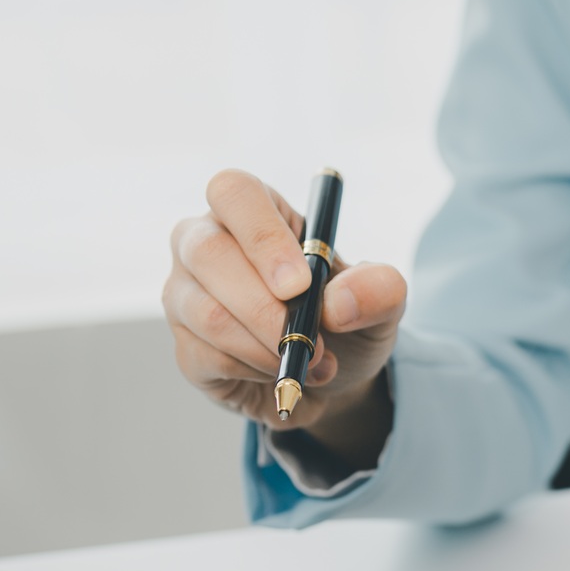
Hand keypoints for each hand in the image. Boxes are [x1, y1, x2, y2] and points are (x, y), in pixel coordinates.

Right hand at [164, 169, 406, 465]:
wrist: (332, 377)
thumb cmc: (349, 319)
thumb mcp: (384, 302)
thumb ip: (378, 290)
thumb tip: (336, 305)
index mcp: (256, 211)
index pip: (235, 193)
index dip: (263, 236)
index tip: (299, 285)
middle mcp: (206, 241)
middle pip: (207, 253)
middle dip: (265, 307)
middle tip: (313, 340)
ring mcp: (186, 293)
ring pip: (208, 314)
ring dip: (270, 347)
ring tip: (313, 361)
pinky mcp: (185, 345)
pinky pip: (210, 357)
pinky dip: (258, 371)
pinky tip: (282, 371)